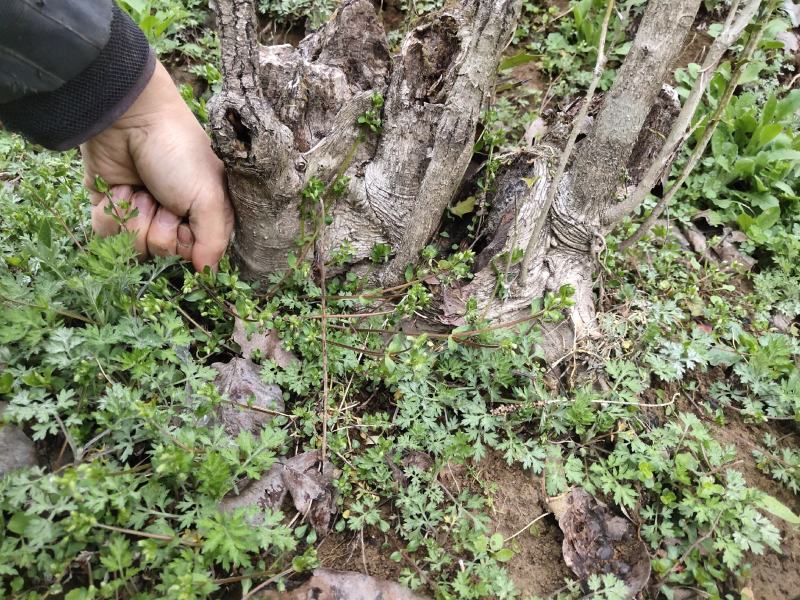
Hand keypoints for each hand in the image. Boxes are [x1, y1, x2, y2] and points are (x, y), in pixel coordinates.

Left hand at [81, 61, 232, 270]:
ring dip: (135, 216)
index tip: (184, 216)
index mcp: (202, 218)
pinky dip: (112, 211)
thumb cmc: (179, 153)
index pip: (193, 257)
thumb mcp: (210, 198)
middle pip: (161, 254)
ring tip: (140, 188)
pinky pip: (106, 234)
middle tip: (161, 196)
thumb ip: (214, 241)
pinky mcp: (110, 207)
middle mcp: (172, 220)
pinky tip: (121, 188)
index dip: (184, 241)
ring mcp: (140, 214)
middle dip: (158, 226)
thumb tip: (207, 275)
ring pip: (131, 247)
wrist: (131, 118)